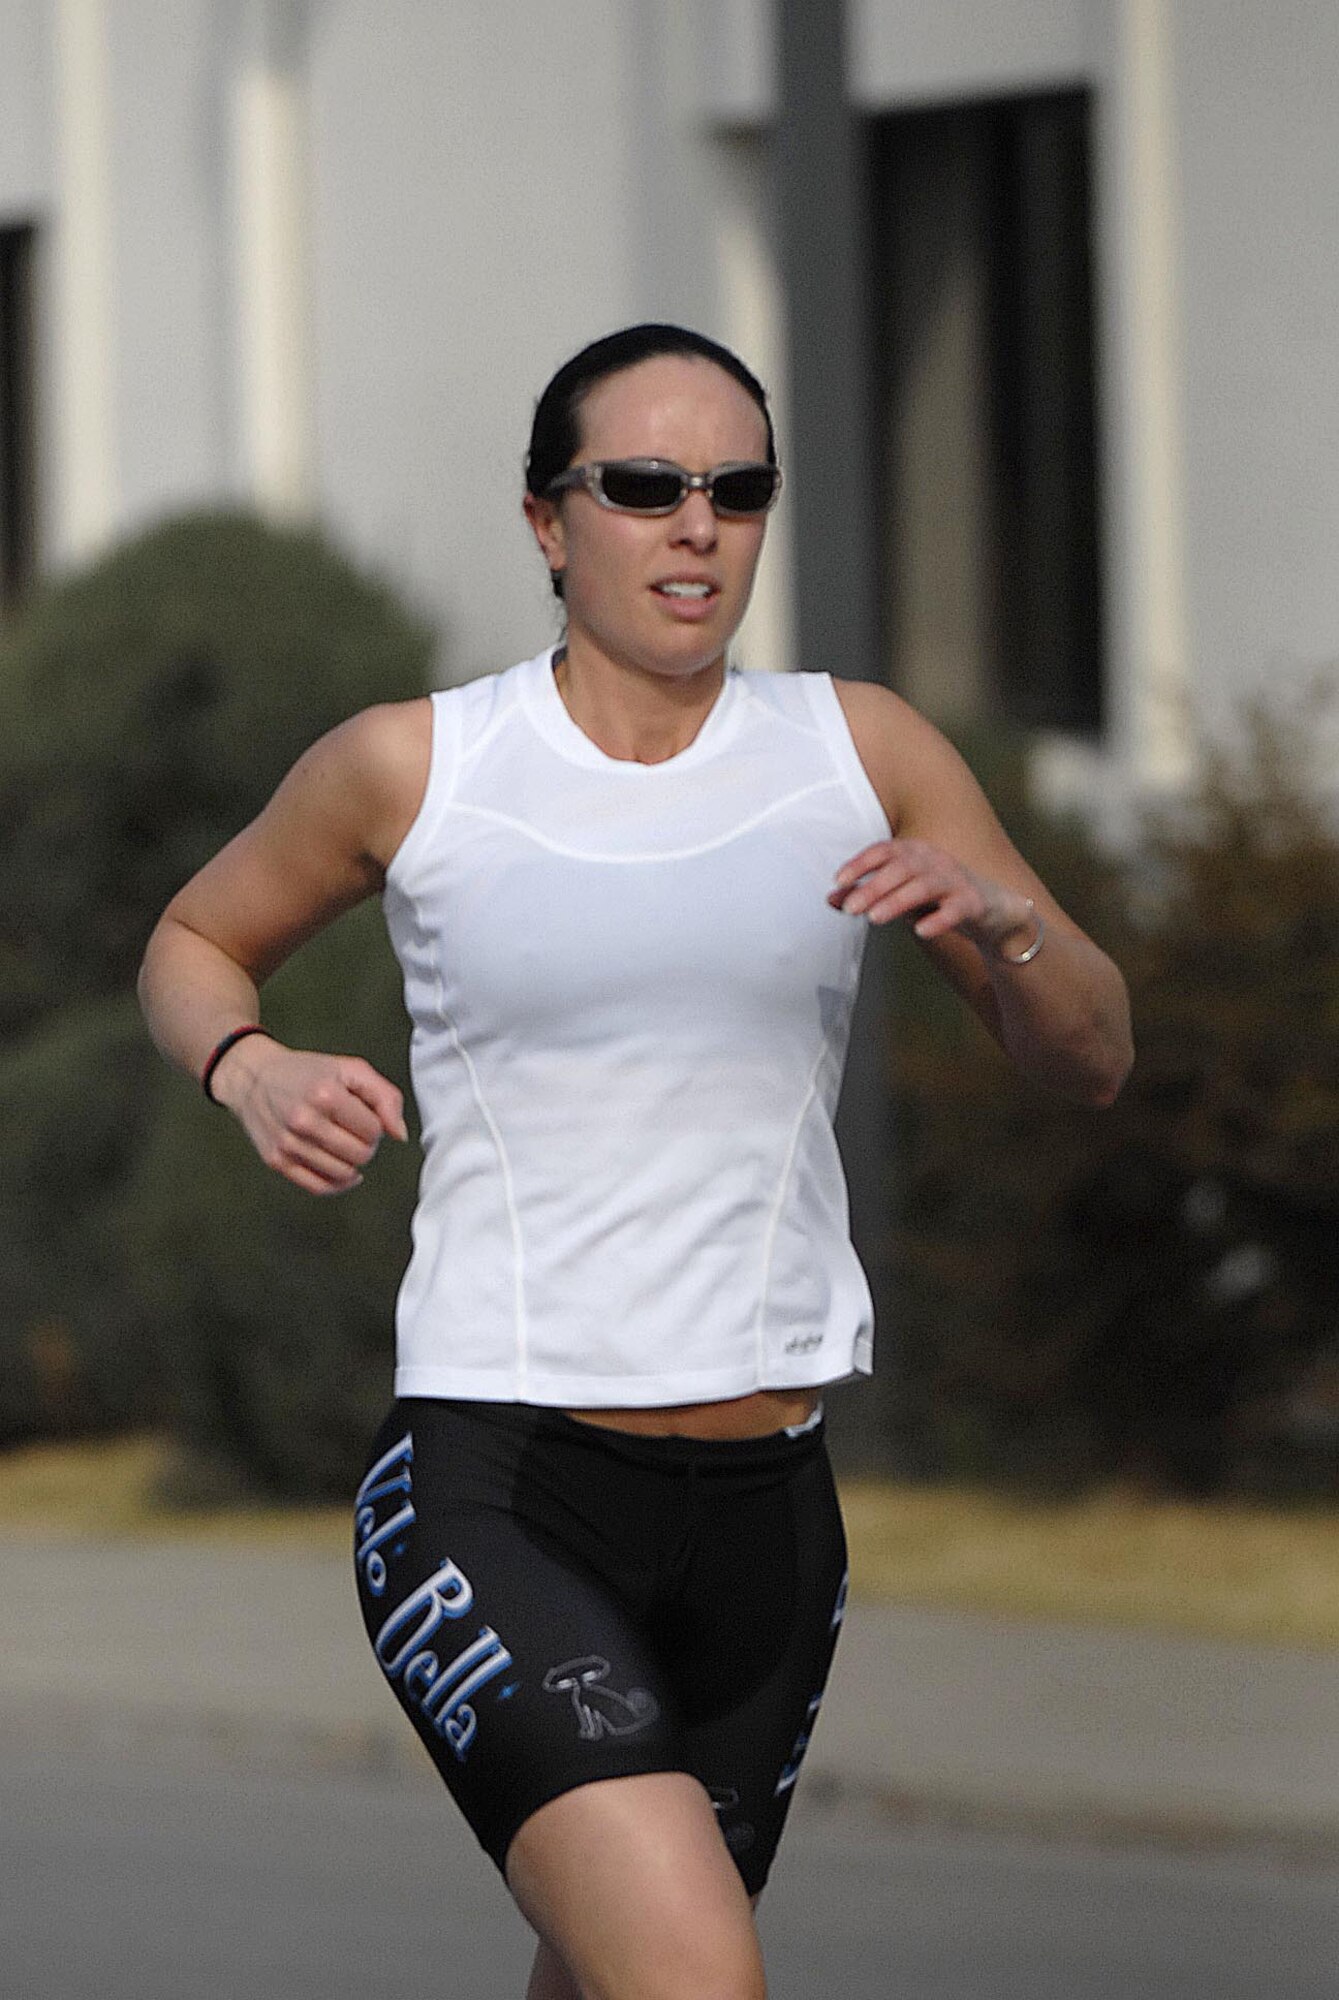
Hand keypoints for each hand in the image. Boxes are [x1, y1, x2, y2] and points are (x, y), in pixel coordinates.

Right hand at [210, 1036, 407, 1194]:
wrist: (254, 1078)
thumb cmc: (306, 1073)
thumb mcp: (351, 1069)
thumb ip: (385, 1097)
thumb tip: (399, 1134)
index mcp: (325, 1095)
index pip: (373, 1130)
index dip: (375, 1124)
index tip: (363, 1116)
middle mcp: (304, 1121)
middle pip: (360, 1155)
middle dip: (365, 1145)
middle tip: (353, 1131)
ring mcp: (288, 1144)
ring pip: (342, 1174)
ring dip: (351, 1163)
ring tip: (342, 1144)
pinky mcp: (277, 1161)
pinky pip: (318, 1187)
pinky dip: (337, 1184)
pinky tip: (342, 1171)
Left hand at [828, 839, 1033, 952]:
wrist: (993, 911)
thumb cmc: (938, 899)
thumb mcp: (901, 895)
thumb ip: (868, 895)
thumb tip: (829, 899)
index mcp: (915, 853)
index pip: (884, 850)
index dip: (861, 863)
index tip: (838, 881)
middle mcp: (935, 861)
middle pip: (901, 869)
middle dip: (873, 887)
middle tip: (850, 909)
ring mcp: (956, 880)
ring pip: (924, 887)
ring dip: (897, 901)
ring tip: (874, 918)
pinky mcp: (974, 903)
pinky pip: (956, 910)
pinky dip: (939, 920)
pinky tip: (921, 932)